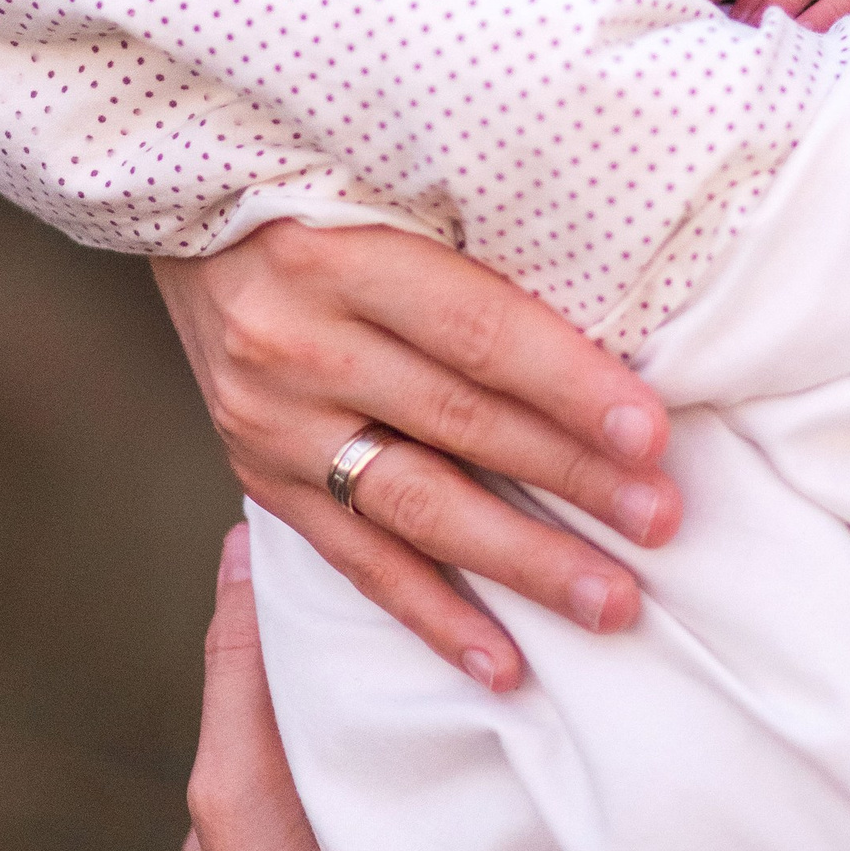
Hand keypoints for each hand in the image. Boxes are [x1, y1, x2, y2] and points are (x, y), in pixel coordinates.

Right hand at [153, 219, 681, 694]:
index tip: (651, 435)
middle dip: (572, 477)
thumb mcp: (385, 187)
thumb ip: (476, 245)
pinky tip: (503, 663)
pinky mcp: (260, 477)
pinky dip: (433, 616)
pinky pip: (356, 562)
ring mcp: (273, 421)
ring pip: (416, 506)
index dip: (569, 385)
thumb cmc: (325, 192)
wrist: (187, 209)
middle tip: (662, 521)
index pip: (476, 332)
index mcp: (339, 255)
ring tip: (612, 601)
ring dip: (522, 562)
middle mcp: (298, 342)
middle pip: (458, 421)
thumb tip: (619, 310)